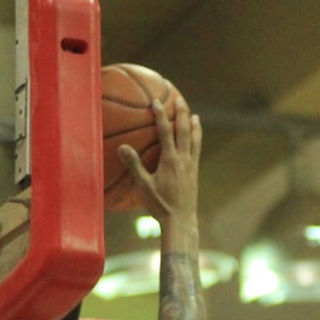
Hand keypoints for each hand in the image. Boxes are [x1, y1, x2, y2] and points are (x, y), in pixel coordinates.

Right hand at [118, 95, 200, 225]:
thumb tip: (122, 148)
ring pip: (195, 139)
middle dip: (181, 112)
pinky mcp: (195, 172)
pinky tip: (196, 138)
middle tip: (179, 99)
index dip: (160, 115)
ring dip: (194, 125)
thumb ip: (134, 165)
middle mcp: (184, 159)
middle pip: (185, 130)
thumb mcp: (143, 186)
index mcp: (170, 160)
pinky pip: (197, 150)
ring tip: (194, 115)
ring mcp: (192, 165)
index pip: (166, 132)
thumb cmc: (159, 205)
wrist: (180, 220)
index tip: (156, 102)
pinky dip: (197, 139)